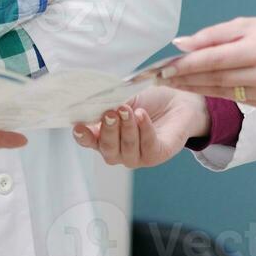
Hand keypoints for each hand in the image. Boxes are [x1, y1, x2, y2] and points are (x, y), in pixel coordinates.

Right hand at [71, 86, 207, 168]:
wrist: (177, 102)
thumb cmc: (147, 101)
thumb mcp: (124, 98)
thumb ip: (109, 103)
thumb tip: (92, 101)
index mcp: (105, 137)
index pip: (89, 141)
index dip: (82, 136)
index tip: (78, 127)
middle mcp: (119, 151)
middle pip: (107, 148)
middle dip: (108, 130)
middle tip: (110, 112)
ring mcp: (137, 156)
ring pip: (127, 148)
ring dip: (126, 128)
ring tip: (128, 109)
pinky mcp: (156, 155)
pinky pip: (147, 146)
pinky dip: (144, 129)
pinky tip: (142, 115)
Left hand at [159, 18, 255, 107]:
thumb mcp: (247, 24)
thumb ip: (213, 35)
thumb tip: (181, 44)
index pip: (212, 59)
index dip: (186, 65)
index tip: (163, 67)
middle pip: (213, 77)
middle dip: (183, 78)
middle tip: (159, 77)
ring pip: (220, 91)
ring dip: (192, 87)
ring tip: (171, 83)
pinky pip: (232, 97)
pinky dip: (211, 92)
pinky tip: (194, 87)